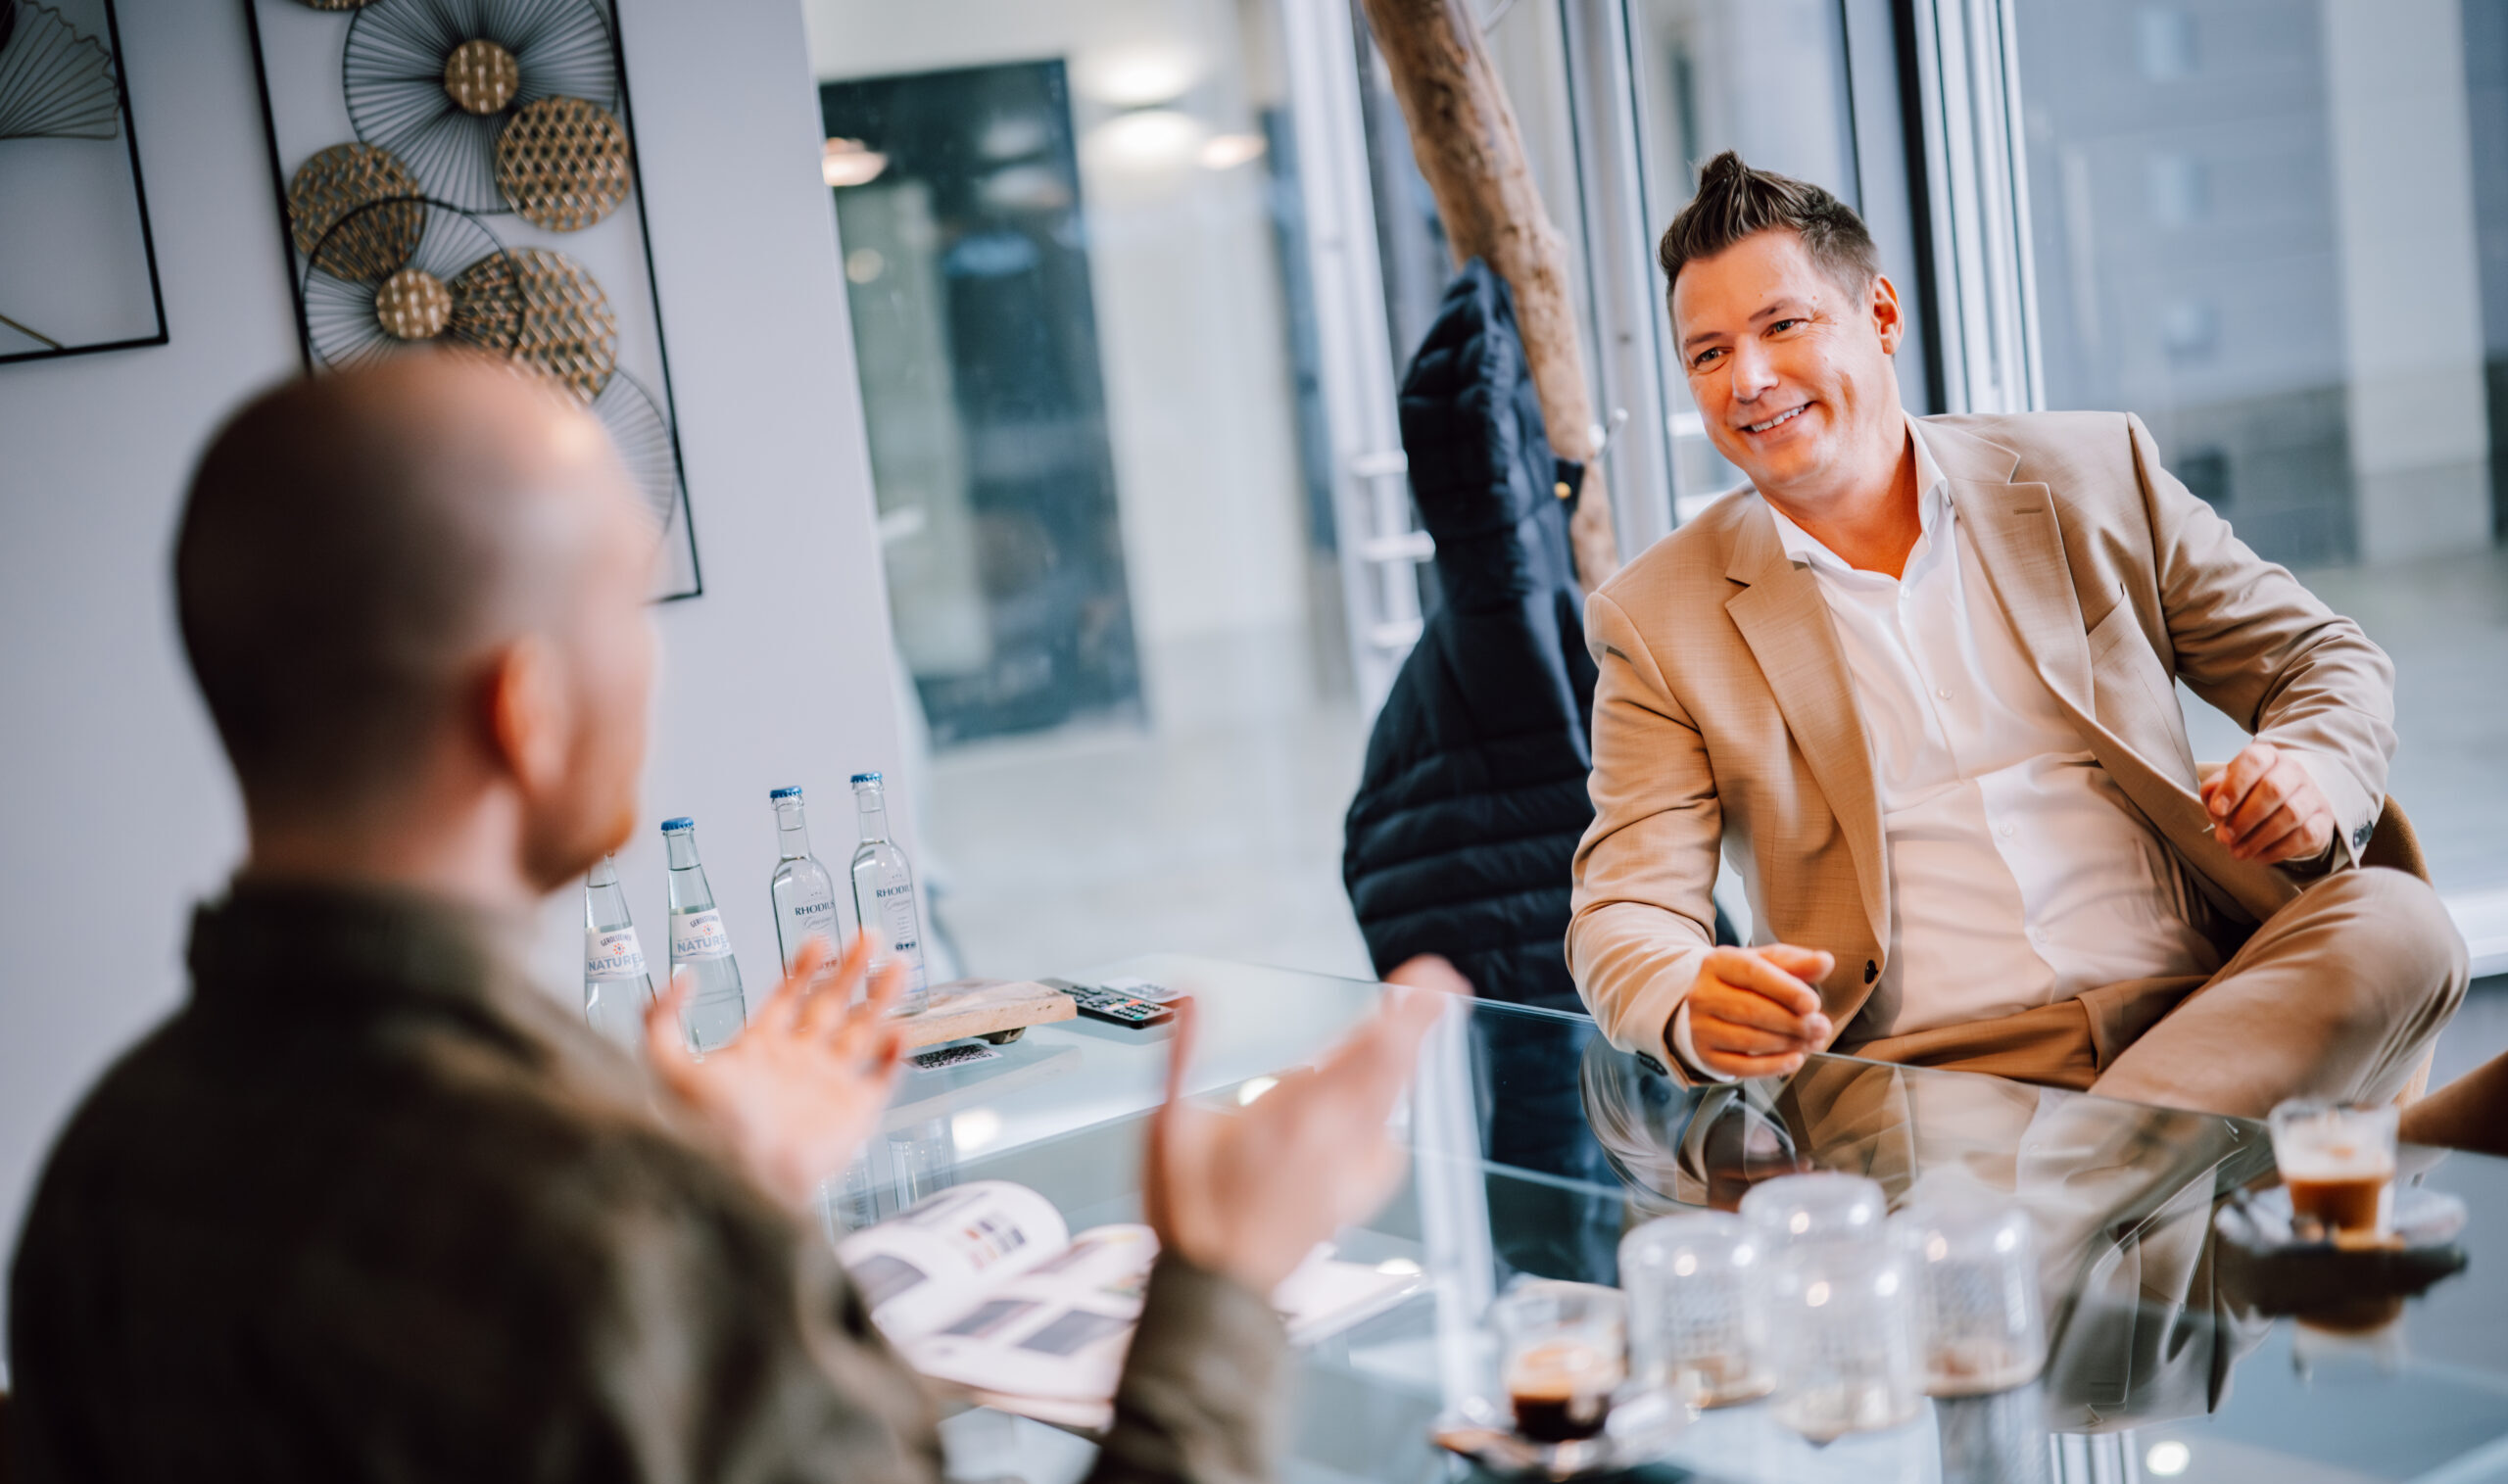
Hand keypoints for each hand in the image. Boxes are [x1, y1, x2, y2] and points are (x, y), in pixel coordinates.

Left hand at [645, 933, 906, 1210]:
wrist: (744, 1174)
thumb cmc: (707, 1130)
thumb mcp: (667, 1066)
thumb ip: (662, 1019)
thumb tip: (679, 979)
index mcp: (760, 1050)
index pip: (787, 998)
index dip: (803, 968)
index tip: (818, 941)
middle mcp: (798, 1063)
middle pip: (831, 1005)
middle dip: (850, 969)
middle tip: (868, 936)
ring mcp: (829, 1086)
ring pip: (862, 1032)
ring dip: (880, 999)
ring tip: (897, 965)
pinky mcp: (855, 1113)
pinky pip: (882, 1079)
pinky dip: (894, 1056)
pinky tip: (901, 1030)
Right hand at [1142, 955, 1458, 1294]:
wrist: (1217, 1296)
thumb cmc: (1190, 1215)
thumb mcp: (1168, 1127)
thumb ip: (1183, 1056)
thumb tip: (1192, 1000)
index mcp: (1296, 1115)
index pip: (1373, 1048)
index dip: (1412, 1009)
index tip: (1431, 978)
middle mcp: (1336, 1141)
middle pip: (1398, 1069)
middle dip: (1418, 1023)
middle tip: (1429, 988)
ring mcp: (1352, 1172)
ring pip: (1394, 1104)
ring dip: (1398, 1065)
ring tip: (1390, 1035)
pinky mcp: (1355, 1198)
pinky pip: (1387, 1145)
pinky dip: (1383, 1118)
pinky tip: (1361, 1114)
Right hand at [1683, 944, 1835, 1079]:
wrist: (1710, 1003)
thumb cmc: (1746, 982)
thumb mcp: (1769, 964)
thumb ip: (1798, 963)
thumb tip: (1825, 961)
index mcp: (1718, 963)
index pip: (1753, 974)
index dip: (1785, 990)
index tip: (1813, 1005)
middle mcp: (1703, 994)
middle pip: (1751, 1010)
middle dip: (1792, 1022)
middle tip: (1821, 1028)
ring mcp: (1700, 1026)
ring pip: (1747, 1039)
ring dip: (1787, 1044)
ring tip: (1812, 1041)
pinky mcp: (1705, 1054)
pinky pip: (1741, 1066)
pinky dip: (1772, 1066)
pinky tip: (1794, 1059)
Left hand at [2201, 740, 2332, 864]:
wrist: (2287, 807)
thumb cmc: (2249, 795)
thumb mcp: (2227, 788)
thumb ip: (2214, 791)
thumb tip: (2214, 802)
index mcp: (2267, 756)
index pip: (2253, 761)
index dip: (2234, 786)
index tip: (2218, 810)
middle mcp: (2293, 771)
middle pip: (2274, 789)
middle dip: (2244, 818)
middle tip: (2225, 838)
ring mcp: (2313, 795)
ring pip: (2291, 814)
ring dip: (2259, 838)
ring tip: (2237, 851)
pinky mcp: (2323, 820)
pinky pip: (2305, 836)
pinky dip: (2278, 849)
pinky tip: (2259, 855)